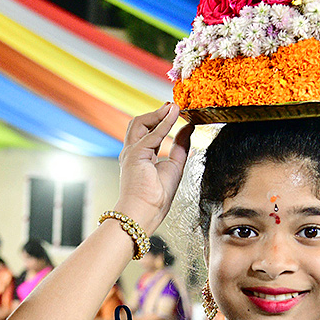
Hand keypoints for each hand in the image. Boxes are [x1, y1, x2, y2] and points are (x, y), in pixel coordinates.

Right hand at [114, 103, 192, 233]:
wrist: (144, 213)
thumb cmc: (155, 198)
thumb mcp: (174, 166)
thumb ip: (180, 146)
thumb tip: (188, 128)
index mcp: (140, 156)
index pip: (148, 131)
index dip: (161, 120)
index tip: (175, 112)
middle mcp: (132, 152)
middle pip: (139, 124)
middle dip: (156, 113)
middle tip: (173, 106)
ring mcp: (132, 152)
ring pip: (140, 123)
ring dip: (158, 113)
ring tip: (174, 107)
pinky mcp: (136, 154)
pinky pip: (152, 133)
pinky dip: (164, 122)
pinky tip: (174, 114)